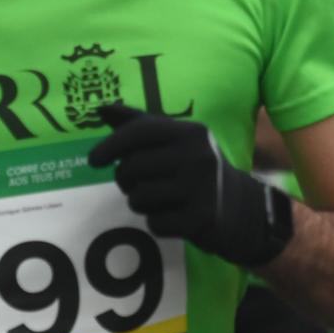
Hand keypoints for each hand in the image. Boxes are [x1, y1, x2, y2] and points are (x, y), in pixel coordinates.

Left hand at [86, 103, 292, 267]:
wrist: (240, 207)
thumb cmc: (194, 169)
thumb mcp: (175, 141)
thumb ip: (139, 124)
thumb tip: (102, 109)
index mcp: (190, 132)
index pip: (139, 132)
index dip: (110, 145)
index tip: (93, 161)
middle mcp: (197, 156)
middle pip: (133, 167)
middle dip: (125, 179)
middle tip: (135, 184)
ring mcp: (201, 187)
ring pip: (140, 197)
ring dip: (139, 203)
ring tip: (157, 199)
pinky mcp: (200, 218)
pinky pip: (155, 223)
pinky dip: (156, 223)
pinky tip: (172, 216)